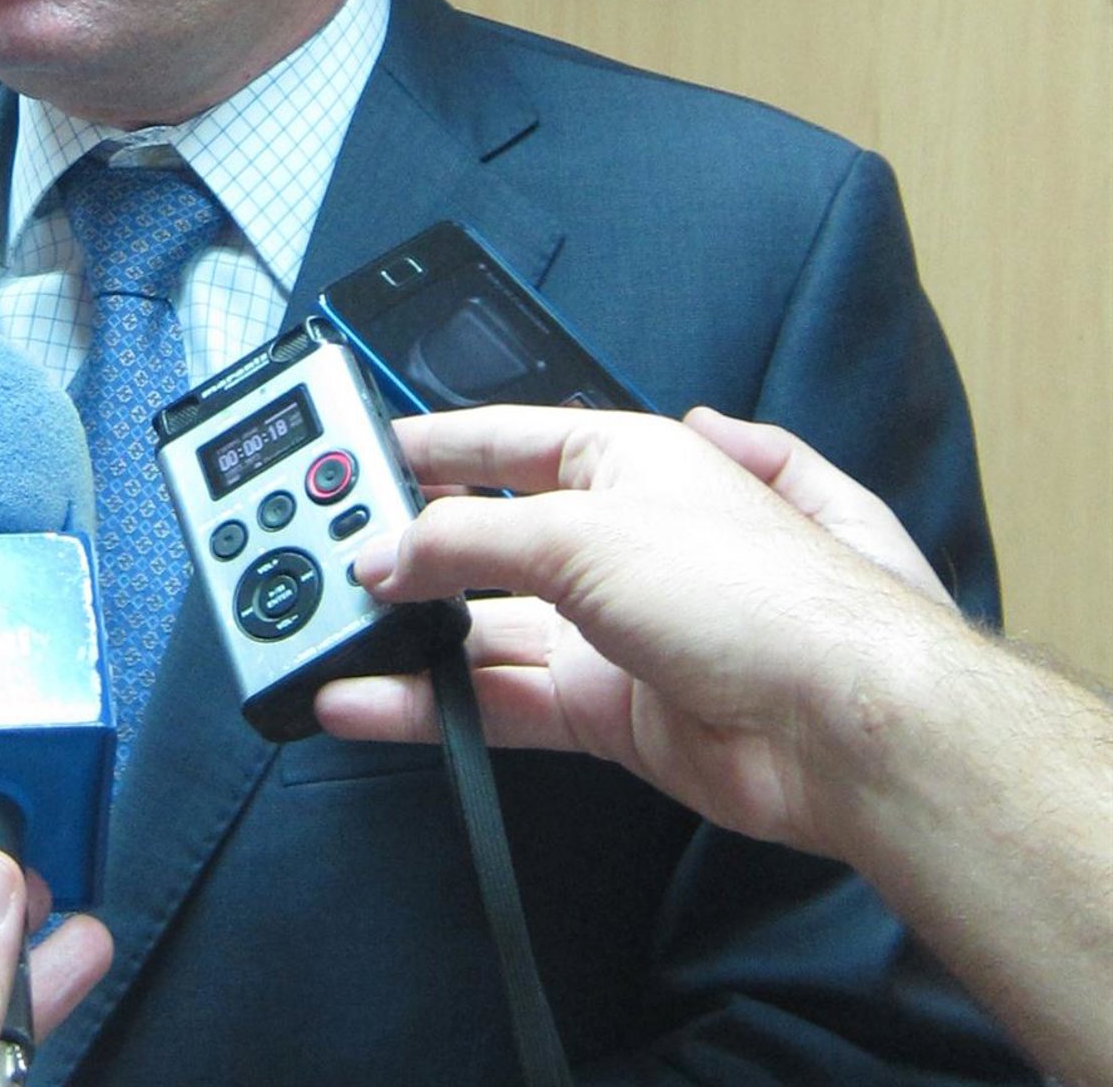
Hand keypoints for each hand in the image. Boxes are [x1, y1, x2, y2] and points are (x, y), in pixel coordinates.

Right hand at [314, 403, 960, 855]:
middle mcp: (613, 540)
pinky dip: (431, 705)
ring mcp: (610, 629)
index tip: (359, 453)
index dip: (431, 446)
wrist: (839, 722)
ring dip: (408, 634)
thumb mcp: (583, 529)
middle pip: (486, 537)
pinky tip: (370, 702)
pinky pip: (498, 701)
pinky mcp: (606, 709)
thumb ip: (467, 540)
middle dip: (408, 548)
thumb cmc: (755, 590)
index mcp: (621, 461)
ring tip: (327, 633)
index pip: (502, 441)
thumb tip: (388, 552)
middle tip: (325, 556)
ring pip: (482, 627)